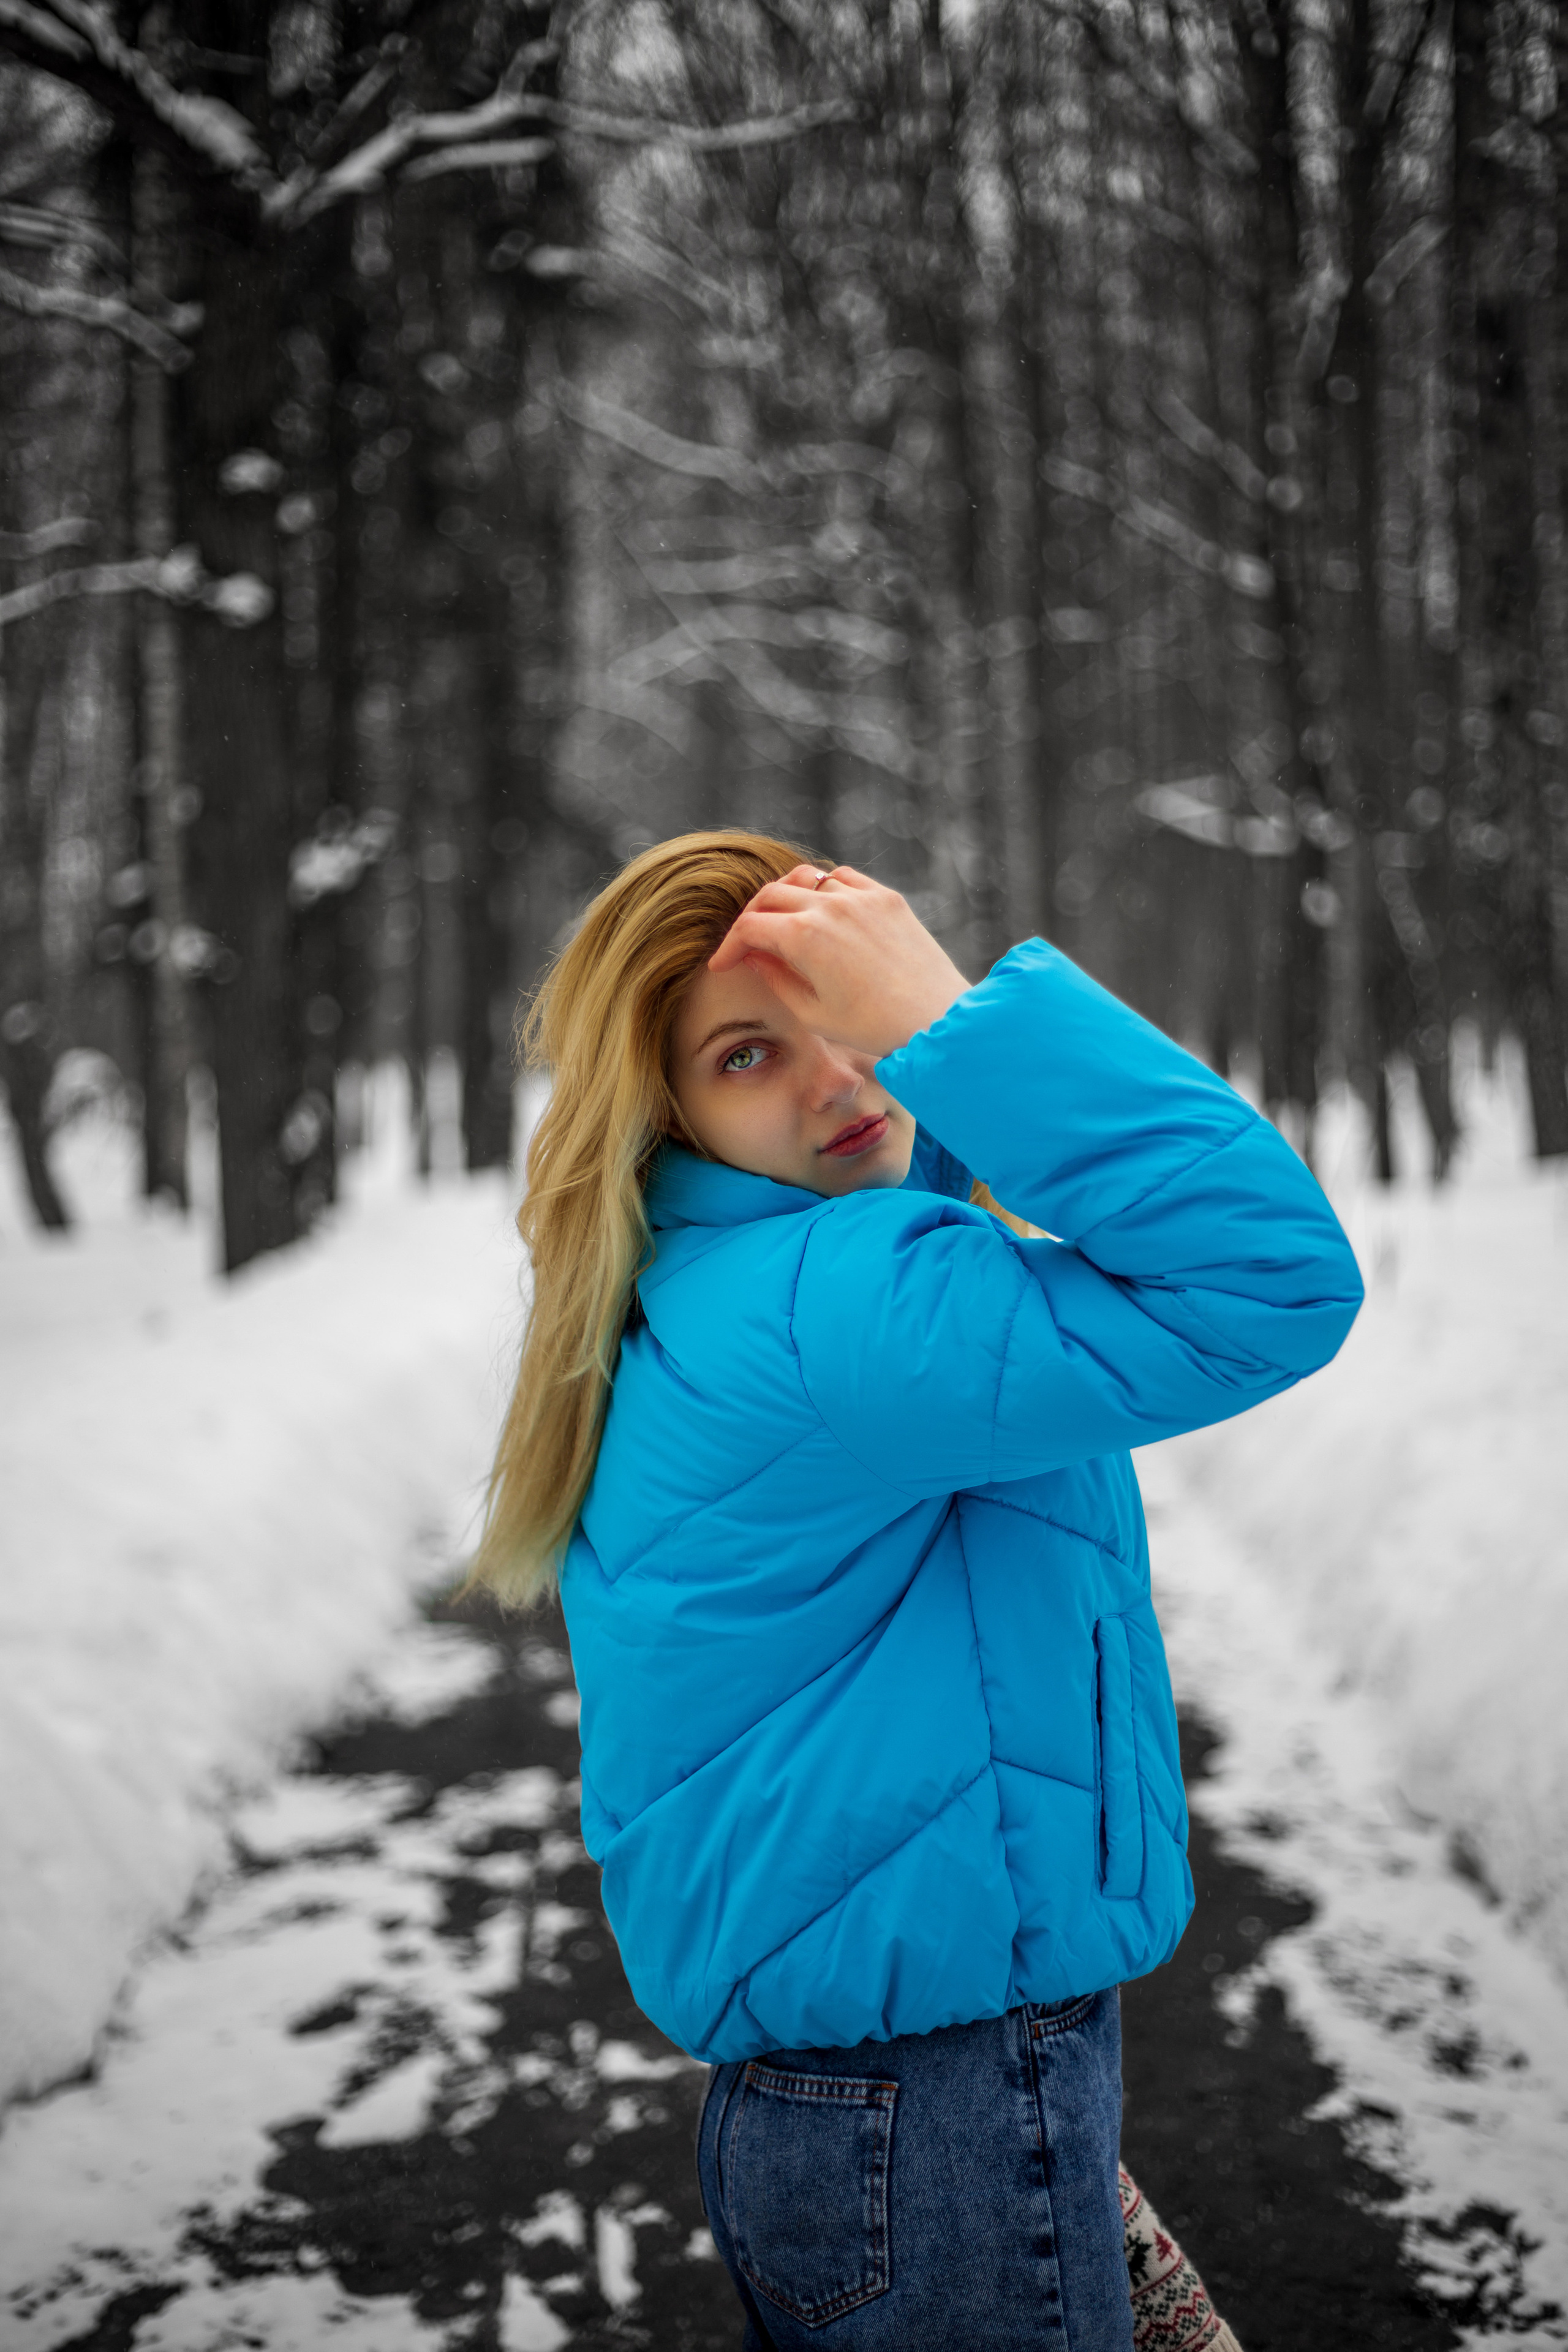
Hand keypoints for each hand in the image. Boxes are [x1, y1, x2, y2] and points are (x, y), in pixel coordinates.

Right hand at [708, 864, 970, 1058]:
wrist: (935, 1020)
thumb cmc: (873, 1027)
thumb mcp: (812, 1012)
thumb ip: (777, 978)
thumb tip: (756, 955)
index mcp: (804, 936)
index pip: (750, 927)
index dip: (730, 946)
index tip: (723, 964)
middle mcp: (829, 905)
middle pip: (771, 895)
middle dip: (752, 918)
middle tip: (747, 942)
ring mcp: (861, 897)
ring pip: (807, 878)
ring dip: (787, 896)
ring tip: (783, 919)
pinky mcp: (887, 898)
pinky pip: (845, 878)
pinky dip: (825, 889)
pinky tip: (825, 909)